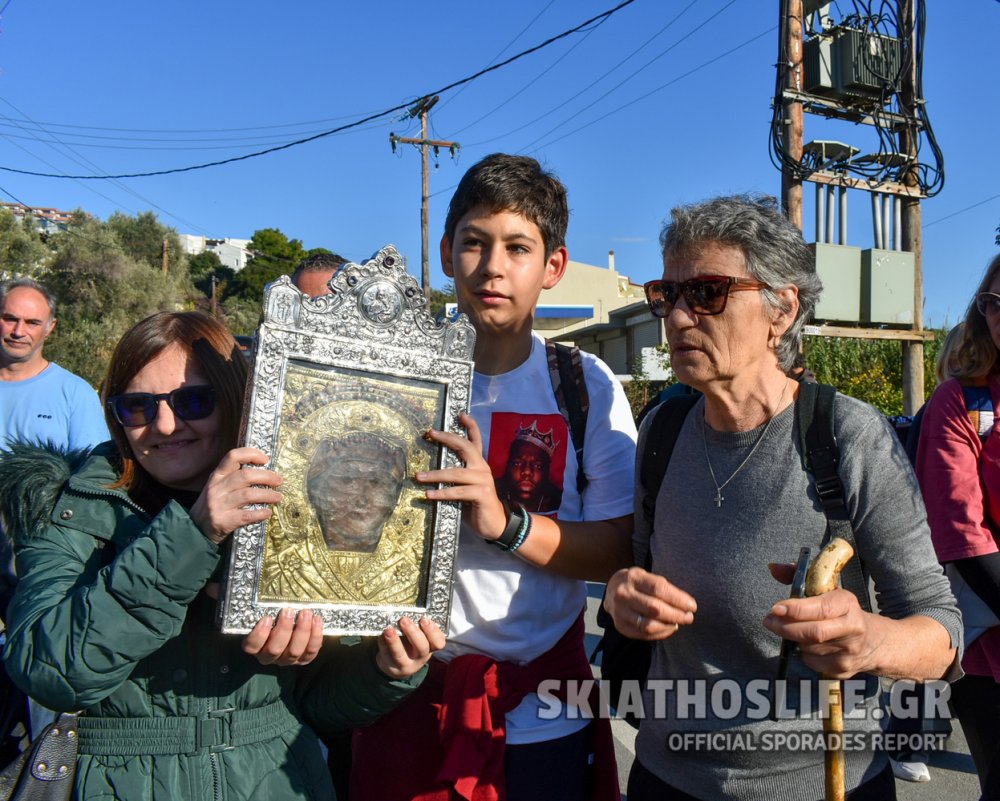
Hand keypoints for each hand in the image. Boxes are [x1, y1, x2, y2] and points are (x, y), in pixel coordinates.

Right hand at [189, 447, 283, 543]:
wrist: (194, 530)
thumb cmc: (214, 506)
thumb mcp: (218, 487)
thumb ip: (235, 478)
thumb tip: (265, 472)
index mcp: (216, 476)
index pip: (233, 456)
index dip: (251, 454)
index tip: (266, 459)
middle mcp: (216, 488)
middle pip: (246, 476)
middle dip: (267, 477)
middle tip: (279, 481)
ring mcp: (218, 505)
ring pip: (248, 495)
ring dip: (268, 495)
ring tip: (278, 497)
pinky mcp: (223, 521)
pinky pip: (246, 515)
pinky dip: (260, 513)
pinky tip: (268, 513)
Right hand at [243, 608, 323, 665]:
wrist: (290, 626)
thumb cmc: (272, 616)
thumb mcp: (262, 611)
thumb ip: (259, 605)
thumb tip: (250, 581)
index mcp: (255, 646)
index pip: (252, 646)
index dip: (259, 634)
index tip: (267, 618)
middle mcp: (269, 656)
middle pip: (274, 649)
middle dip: (283, 629)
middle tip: (288, 610)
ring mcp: (287, 660)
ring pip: (294, 651)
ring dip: (301, 631)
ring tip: (306, 613)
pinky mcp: (303, 659)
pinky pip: (310, 651)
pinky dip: (315, 636)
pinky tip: (316, 620)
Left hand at [375, 616, 445, 679]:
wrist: (396, 666)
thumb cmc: (410, 645)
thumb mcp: (418, 638)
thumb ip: (417, 628)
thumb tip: (409, 611)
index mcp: (430, 647)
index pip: (438, 643)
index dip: (433, 632)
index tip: (424, 619)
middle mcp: (420, 657)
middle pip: (421, 648)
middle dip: (413, 633)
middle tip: (404, 620)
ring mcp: (405, 664)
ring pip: (400, 654)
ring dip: (394, 641)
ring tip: (388, 629)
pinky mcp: (391, 666)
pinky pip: (385, 654)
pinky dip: (383, 642)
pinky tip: (381, 633)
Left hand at [416, 412, 506, 540]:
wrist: (496, 524)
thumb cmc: (476, 505)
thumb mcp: (466, 487)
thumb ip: (455, 478)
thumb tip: (429, 472)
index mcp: (478, 464)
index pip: (476, 440)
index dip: (470, 426)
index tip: (460, 414)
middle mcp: (482, 468)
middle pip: (465, 447)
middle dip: (447, 438)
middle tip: (431, 433)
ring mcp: (483, 480)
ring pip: (455, 472)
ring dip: (435, 474)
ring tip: (418, 476)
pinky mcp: (481, 494)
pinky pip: (458, 491)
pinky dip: (442, 493)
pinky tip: (429, 495)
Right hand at [604, 566, 696, 640]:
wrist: (611, 590)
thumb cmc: (637, 583)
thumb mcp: (648, 577)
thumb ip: (665, 588)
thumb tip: (686, 605)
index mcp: (633, 577)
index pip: (659, 589)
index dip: (678, 599)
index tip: (692, 606)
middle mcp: (623, 594)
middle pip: (654, 609)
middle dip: (676, 615)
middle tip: (689, 617)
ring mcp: (619, 611)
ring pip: (648, 625)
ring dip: (668, 626)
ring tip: (678, 623)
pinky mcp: (620, 626)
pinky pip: (643, 634)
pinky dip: (660, 633)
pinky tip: (668, 628)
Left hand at [763, 582, 877, 677]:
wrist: (876, 641)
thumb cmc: (841, 610)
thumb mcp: (827, 589)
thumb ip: (797, 577)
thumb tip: (773, 569)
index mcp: (847, 604)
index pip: (821, 609)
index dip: (796, 609)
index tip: (776, 608)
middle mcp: (852, 628)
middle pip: (813, 632)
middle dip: (785, 627)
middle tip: (769, 621)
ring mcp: (849, 651)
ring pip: (809, 648)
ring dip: (793, 639)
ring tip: (789, 629)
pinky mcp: (844, 669)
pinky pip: (812, 662)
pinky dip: (803, 653)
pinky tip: (806, 644)